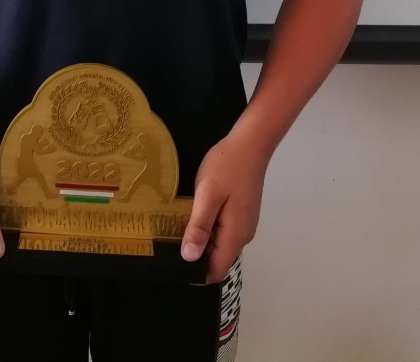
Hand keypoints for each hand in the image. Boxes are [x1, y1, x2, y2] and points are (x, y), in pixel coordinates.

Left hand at [180, 131, 267, 283]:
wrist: (251, 144)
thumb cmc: (227, 167)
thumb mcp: (207, 195)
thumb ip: (199, 227)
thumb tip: (189, 258)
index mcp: (235, 235)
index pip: (217, 271)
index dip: (197, 276)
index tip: (174, 268)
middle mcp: (243, 234)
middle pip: (218, 259)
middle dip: (196, 259)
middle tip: (169, 248)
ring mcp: (244, 223)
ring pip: (220, 245)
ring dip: (201, 243)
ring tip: (176, 232)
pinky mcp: (242, 212)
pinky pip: (224, 231)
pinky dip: (208, 230)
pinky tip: (193, 217)